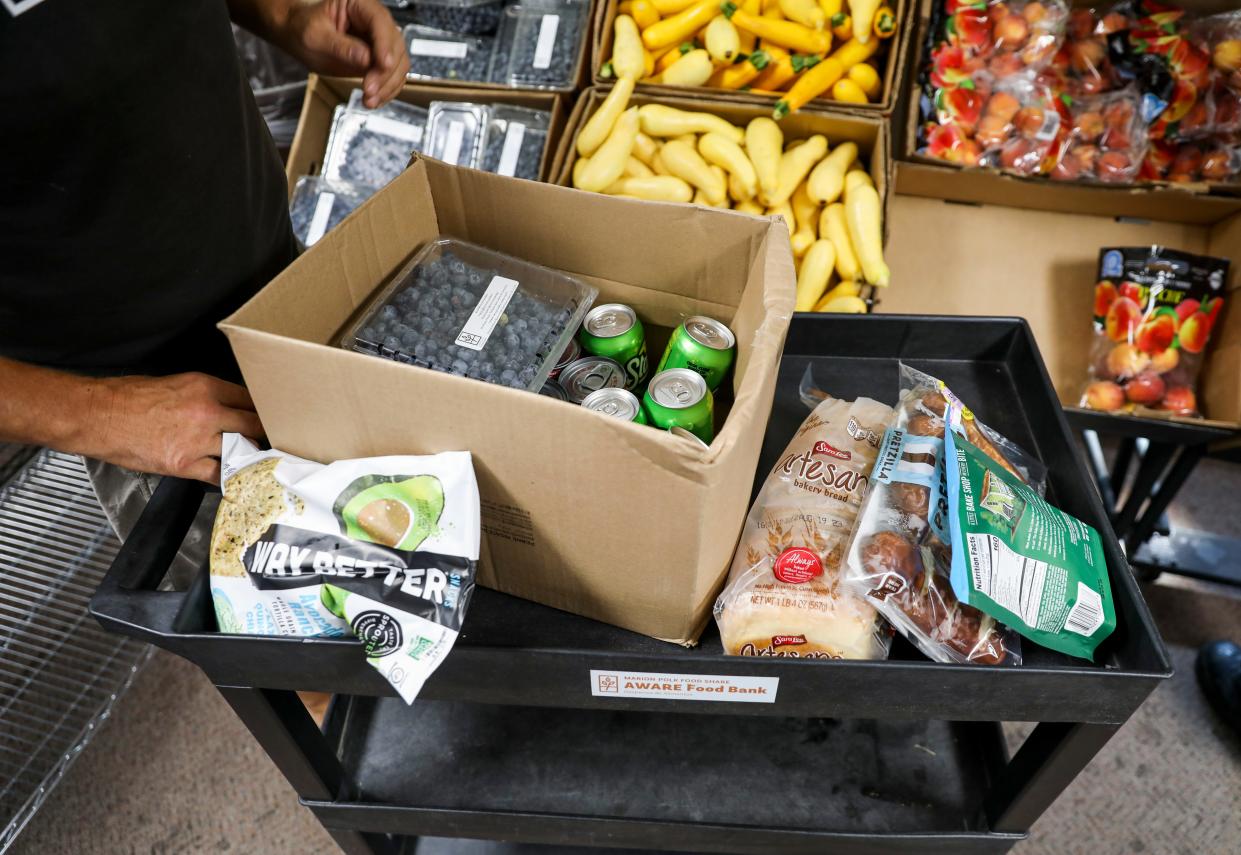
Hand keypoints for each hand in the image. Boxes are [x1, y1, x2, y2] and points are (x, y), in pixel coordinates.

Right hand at [96, 373, 264, 483]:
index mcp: (205, 387)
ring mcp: (197, 440)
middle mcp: (207, 412)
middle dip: (265, 435)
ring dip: (249, 457)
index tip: (271, 418)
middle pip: (254, 425)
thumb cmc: (130, 397)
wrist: (99, 416)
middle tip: (275, 441)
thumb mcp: (176, 383)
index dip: (263, 411)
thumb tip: (227, 406)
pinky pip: (218, 475)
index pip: (250, 399)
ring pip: (241, 451)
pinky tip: (236, 479)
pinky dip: (228, 478)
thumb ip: (206, 394)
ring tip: (259, 461)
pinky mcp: (184, 464)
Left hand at [281, 0, 408, 107]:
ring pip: (399, 64)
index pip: (380, 21)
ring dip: (388, 85)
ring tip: (369, 100)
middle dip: (386, 72)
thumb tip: (366, 58)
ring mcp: (379, 42)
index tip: (384, 65)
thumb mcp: (315, 36)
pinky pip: (392, 77)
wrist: (299, 37)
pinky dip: (386, 91)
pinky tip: (374, 100)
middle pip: (395, 46)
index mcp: (359, 5)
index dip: (385, 44)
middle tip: (370, 89)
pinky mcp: (378, 60)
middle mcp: (374, 22)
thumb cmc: (303, 28)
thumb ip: (340, 46)